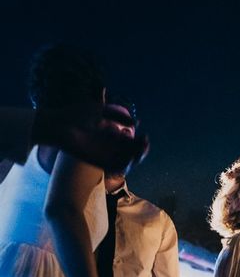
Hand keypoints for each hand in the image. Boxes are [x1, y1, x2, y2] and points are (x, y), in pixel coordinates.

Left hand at [33, 103, 148, 172]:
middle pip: (130, 152)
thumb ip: (117, 114)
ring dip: (136, 156)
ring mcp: (102, 154)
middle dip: (141, 149)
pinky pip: (114, 167)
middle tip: (145, 141)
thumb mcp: (99, 109)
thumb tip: (134, 122)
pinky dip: (125, 164)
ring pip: (125, 161)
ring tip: (141, 147)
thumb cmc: (75, 115)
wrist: (57, 125)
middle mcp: (107, 146)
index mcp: (109, 135)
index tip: (144, 134)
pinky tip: (131, 155)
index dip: (139, 141)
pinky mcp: (96, 161)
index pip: (129, 142)